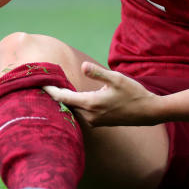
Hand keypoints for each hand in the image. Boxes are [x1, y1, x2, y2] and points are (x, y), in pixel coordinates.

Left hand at [43, 63, 160, 126]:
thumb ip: (98, 73)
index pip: (63, 98)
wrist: (148, 112)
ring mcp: (94, 121)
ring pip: (72, 111)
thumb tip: (82, 66)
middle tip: (40, 84)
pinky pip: (80, 114)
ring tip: (51, 90)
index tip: (39, 83)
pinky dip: (73, 106)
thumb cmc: (134, 93)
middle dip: (54, 96)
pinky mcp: (98, 122)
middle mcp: (90, 115)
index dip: (50, 90)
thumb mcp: (117, 79)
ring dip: (63, 102)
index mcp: (91, 104)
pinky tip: (70, 98)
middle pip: (65, 106)